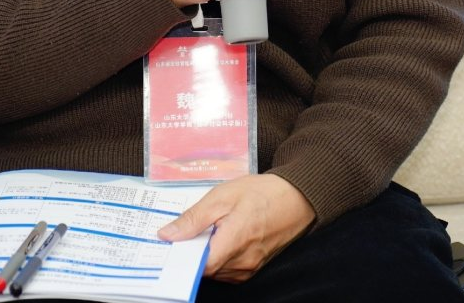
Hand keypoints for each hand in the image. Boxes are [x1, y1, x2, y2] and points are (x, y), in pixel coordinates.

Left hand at [158, 173, 314, 281]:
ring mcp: (249, 268)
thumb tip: (167, 235)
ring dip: (206, 255)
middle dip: (192, 253)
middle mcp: (242, 262)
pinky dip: (219, 257)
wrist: (296, 198)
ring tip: (207, 231)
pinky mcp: (253, 268)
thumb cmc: (262, 193)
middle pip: (205, 269)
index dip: (181, 257)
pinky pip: (227, 270)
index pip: (198, 266)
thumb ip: (194, 218)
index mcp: (234, 242)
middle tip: (186, 231)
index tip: (170, 244)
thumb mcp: (222, 196)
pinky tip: (220, 237)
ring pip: (215, 271)